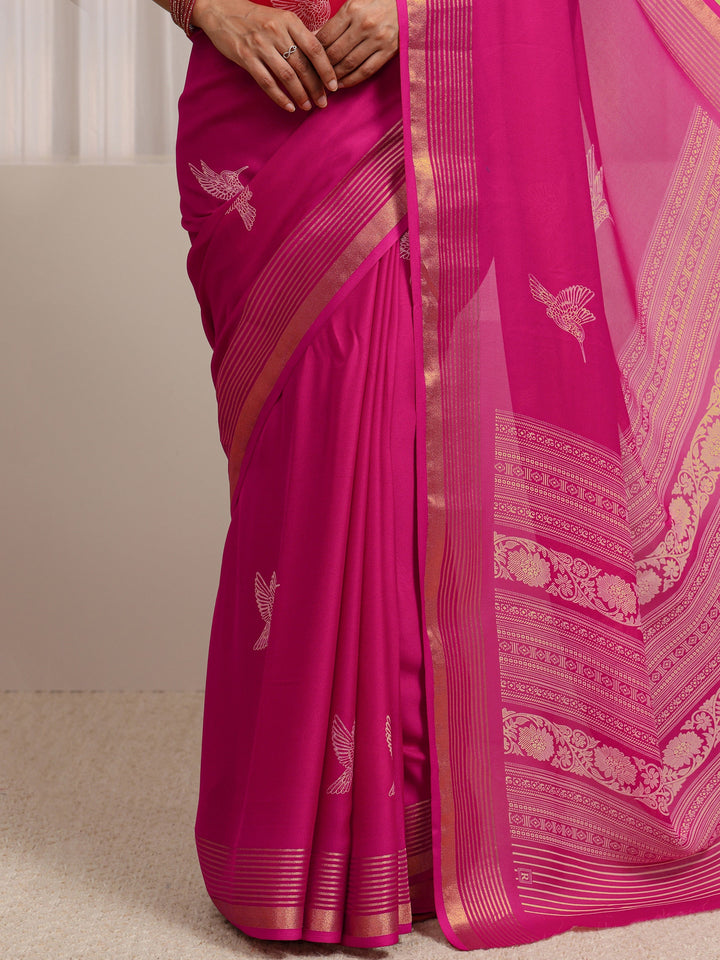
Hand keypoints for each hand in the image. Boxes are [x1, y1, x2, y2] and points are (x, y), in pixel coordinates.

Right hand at [191, 0, 337, 111]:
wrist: (221, 10)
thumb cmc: (255, 18)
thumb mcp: (280, 19)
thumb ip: (298, 36)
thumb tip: (320, 58)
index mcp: (289, 21)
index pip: (315, 48)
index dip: (326, 69)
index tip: (334, 86)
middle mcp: (276, 32)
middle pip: (303, 66)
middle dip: (316, 88)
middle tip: (323, 102)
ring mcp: (260, 46)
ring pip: (287, 76)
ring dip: (300, 95)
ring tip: (308, 106)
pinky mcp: (246, 58)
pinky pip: (267, 82)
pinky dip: (280, 97)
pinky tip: (289, 107)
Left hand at [316, 0, 398, 88]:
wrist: (406, 4)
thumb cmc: (376, 2)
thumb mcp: (355, 1)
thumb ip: (338, 19)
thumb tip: (316, 36)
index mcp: (352, 10)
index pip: (326, 36)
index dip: (314, 50)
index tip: (309, 59)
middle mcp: (363, 25)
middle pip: (335, 53)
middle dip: (322, 67)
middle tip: (314, 75)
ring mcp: (377, 39)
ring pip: (349, 64)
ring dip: (335, 76)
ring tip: (326, 82)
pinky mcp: (388, 51)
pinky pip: (366, 71)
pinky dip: (351, 80)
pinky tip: (342, 84)